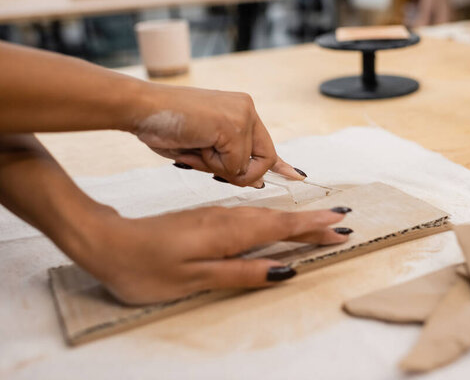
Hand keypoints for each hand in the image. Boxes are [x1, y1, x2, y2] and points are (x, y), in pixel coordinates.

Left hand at [81, 205, 351, 304]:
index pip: (280, 228)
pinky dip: (270, 219)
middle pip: (278, 219)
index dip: (312, 227)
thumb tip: (283, 271)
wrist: (105, 241)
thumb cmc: (145, 266)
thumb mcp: (193, 278)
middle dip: (311, 222)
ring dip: (294, 219)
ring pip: (264, 216)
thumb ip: (240, 273)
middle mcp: (226, 218)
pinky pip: (248, 216)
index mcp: (227, 233)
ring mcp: (215, 215)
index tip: (341, 225)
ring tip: (317, 224)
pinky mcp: (205, 218)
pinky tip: (273, 225)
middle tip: (341, 224)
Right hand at [132, 85, 304, 186]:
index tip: (296, 175)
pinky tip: (195, 143)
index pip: (267, 144)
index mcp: (240, 111)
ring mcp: (243, 115)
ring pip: (248, 166)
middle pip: (265, 161)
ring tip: (194, 145)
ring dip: (218, 167)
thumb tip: (259, 182)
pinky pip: (235, 165)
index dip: (280, 164)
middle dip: (237, 172)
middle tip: (205, 158)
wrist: (140, 108)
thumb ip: (230, 162)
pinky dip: (212, 164)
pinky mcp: (234, 125)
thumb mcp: (203, 148)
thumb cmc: (164, 127)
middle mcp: (247, 109)